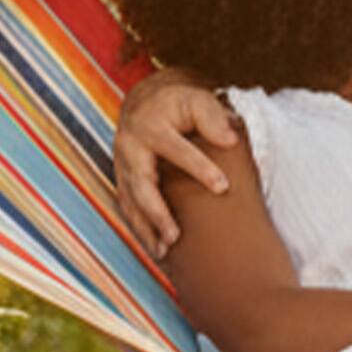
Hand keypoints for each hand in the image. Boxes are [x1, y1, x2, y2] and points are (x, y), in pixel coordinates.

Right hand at [114, 72, 238, 257]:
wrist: (145, 102)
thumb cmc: (179, 103)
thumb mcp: (198, 100)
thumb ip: (213, 117)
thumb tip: (230, 140)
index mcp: (150, 126)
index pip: (176, 150)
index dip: (199, 168)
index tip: (223, 187)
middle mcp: (130, 147)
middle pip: (142, 185)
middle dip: (157, 212)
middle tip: (176, 236)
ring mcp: (121, 166)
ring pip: (130, 202)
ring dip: (145, 229)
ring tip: (163, 252)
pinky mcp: (122, 180)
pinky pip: (128, 208)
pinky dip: (139, 229)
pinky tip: (155, 249)